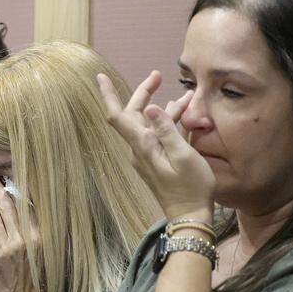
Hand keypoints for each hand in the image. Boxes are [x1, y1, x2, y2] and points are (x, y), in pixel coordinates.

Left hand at [0, 172, 42, 291]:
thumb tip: (26, 214)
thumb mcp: (39, 257)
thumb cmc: (29, 283)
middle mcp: (24, 240)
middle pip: (9, 207)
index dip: (15, 192)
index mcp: (38, 239)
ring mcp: (7, 247)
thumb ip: (32, 236)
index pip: (26, 209)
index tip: (7, 180)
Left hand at [98, 71, 214, 221]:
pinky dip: (169, 122)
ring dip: (165, 108)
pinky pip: (157, 135)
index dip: (108, 94)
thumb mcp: (183, 156)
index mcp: (142, 146)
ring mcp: (146, 156)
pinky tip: (184, 114)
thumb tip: (151, 108)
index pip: (117, 116)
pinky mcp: (155, 161)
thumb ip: (167, 130)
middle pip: (134, 115)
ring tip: (187, 95)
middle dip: (144, 93)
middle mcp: (139, 149)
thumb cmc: (191, 187)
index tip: (100, 76)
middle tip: (158, 75)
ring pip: (149, 124)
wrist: (189, 216)